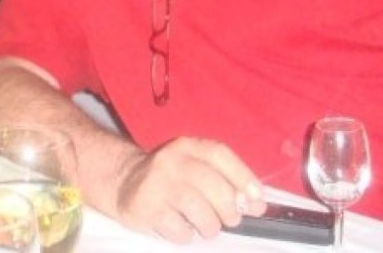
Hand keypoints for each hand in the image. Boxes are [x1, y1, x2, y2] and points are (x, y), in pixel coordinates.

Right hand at [112, 137, 265, 242]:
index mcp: (187, 146)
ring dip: (210, 226)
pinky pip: (181, 230)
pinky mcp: (146, 208)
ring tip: (204, 225)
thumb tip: (257, 203)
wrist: (125, 181)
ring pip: (200, 213)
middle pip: (214, 186)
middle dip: (229, 209)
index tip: (257, 200)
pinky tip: (180, 226)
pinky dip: (186, 235)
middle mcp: (172, 161)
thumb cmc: (170, 178)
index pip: (220, 154)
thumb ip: (224, 179)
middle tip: (230, 219)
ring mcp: (157, 185)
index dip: (243, 177)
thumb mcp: (194, 166)